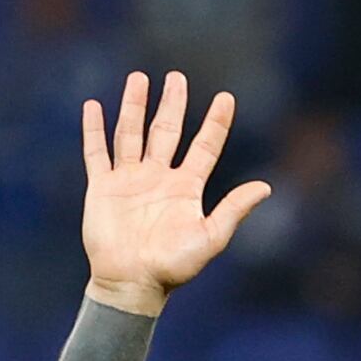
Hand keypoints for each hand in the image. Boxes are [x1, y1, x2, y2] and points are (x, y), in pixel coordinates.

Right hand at [81, 74, 268, 311]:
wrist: (132, 284)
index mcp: (186, 188)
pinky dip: (94, 130)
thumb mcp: (210, 237)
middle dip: (172, 104)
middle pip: (166, 131)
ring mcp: (129, 180)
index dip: (216, 123)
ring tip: (139, 78)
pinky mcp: (103, 188)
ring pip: (131, 133)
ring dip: (134, 106)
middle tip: (177, 77)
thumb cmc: (173, 267)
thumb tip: (266, 187)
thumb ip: (233, 210)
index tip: (226, 98)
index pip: (205, 146)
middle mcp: (158, 178)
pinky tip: (94, 106)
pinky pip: (97, 153)